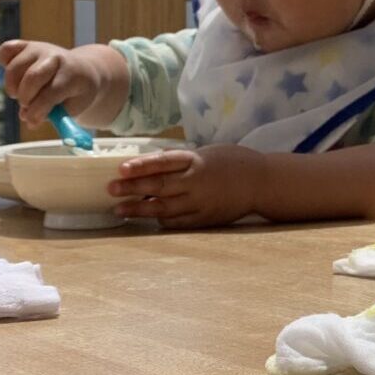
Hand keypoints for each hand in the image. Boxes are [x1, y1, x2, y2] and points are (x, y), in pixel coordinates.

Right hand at [0, 40, 103, 126]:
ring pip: (14, 67)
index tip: (32, 122)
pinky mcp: (25, 45)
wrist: (81, 69)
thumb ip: (51, 114)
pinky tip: (16, 75)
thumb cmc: (75, 93)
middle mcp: (56, 57)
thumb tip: (26, 117)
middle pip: (32, 77)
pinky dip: (4, 64)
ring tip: (22, 94)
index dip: (39, 109)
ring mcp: (39, 48)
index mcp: (73, 74)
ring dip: (13, 87)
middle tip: (27, 106)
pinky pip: (5, 51)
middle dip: (25, 98)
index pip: (52, 91)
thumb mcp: (72, 107)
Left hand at [109, 145, 263, 228]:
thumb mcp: (208, 153)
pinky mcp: (206, 218)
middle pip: (159, 186)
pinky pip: (178, 222)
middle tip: (111, 189)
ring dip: (140, 209)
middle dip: (133, 188)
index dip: (141, 166)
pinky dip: (162, 220)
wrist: (263, 182)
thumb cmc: (234, 163)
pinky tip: (149, 218)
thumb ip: (183, 159)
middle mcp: (197, 182)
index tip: (121, 169)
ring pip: (164, 208)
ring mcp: (201, 202)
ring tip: (120, 209)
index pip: (164, 162)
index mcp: (198, 161)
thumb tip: (153, 161)